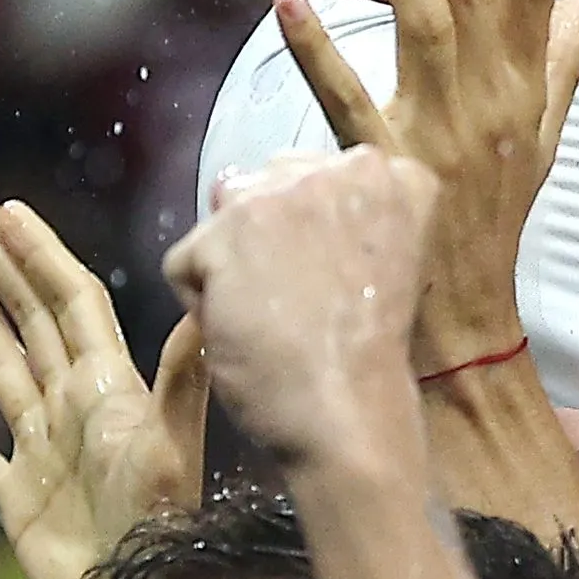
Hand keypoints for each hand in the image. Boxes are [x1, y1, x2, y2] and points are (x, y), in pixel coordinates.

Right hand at [0, 199, 207, 578]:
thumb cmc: (159, 526)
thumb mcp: (172, 441)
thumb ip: (181, 373)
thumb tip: (203, 295)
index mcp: (108, 387)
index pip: (71, 301)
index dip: (40, 254)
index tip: (9, 212)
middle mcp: (75, 409)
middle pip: (35, 320)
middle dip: (8, 264)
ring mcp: (44, 451)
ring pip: (5, 369)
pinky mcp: (18, 500)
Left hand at [164, 148, 444, 477]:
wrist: (349, 413)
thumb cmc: (371, 355)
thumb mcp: (385, 260)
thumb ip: (342, 216)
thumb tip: (256, 194)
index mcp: (392, 174)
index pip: (320, 175)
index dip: (313, 230)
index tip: (333, 277)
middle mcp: (338, 166)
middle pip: (270, 184)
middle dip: (269, 233)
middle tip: (296, 300)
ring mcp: (278, 194)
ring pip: (226, 218)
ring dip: (233, 263)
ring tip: (269, 317)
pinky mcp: (223, 233)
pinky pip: (185, 263)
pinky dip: (200, 304)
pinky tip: (240, 335)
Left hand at [276, 0, 578, 371]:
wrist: (466, 309)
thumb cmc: (500, 211)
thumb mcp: (547, 134)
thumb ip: (564, 57)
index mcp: (526, 86)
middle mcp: (487, 98)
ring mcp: (433, 129)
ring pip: (419, 22)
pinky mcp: (381, 163)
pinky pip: (344, 96)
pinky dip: (316, 48)